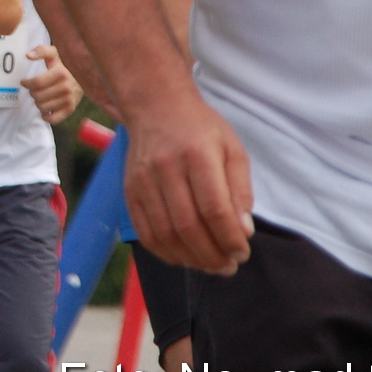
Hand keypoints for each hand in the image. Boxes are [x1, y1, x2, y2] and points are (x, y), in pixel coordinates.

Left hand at [21, 45, 80, 122]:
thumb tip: (28, 56)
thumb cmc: (64, 64)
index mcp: (61, 73)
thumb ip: (41, 51)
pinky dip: (45, 115)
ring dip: (38, 102)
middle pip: (37, 96)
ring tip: (41, 96)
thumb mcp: (54, 53)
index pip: (36, 83)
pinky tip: (45, 108)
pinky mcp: (70, 109)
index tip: (24, 82)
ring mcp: (69, 100)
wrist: (84, 76)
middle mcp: (66, 87)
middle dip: (32, 92)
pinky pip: (53, 119)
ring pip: (42, 107)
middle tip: (34, 88)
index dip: (26, 83)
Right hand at [123, 94, 253, 276]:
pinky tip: (183, 257)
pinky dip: (165, 253)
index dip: (230, 238)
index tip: (242, 252)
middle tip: (228, 266)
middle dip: (212, 255)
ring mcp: (143, 180)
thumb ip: (240, 191)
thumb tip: (243, 232)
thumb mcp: (232, 150)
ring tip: (209, 265)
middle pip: (188, 225)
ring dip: (190, 259)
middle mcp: (166, 167)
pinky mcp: (129, 190)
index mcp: (197, 154)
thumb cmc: (201, 129)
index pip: (214, 209)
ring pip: (165, 234)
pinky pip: (144, 232)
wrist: (155, 106)